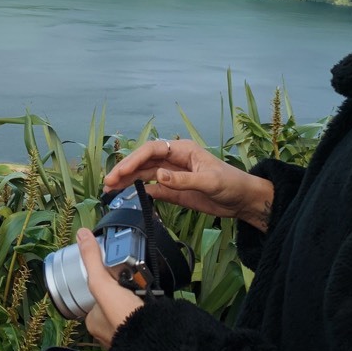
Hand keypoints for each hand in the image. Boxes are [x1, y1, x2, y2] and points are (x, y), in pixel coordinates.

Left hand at [78, 228, 144, 347]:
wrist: (155, 341)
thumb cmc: (123, 318)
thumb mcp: (102, 284)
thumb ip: (93, 260)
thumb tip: (82, 234)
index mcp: (94, 322)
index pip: (96, 295)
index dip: (106, 281)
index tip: (117, 273)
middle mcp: (108, 331)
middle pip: (114, 300)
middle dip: (124, 290)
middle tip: (135, 280)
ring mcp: (126, 334)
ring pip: (129, 309)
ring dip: (137, 299)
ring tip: (146, 289)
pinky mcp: (143, 336)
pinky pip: (144, 317)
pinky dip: (149, 309)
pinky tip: (155, 302)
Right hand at [104, 138, 273, 230]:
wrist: (243, 200)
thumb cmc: (231, 183)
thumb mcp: (209, 181)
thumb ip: (183, 180)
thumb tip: (157, 176)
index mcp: (182, 150)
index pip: (152, 150)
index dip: (134, 159)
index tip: (121, 171)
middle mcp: (174, 159)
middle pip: (143, 161)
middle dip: (125, 169)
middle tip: (109, 182)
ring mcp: (172, 174)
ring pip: (144, 174)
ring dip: (127, 180)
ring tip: (110, 189)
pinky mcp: (174, 189)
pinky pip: (152, 188)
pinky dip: (138, 190)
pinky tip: (127, 194)